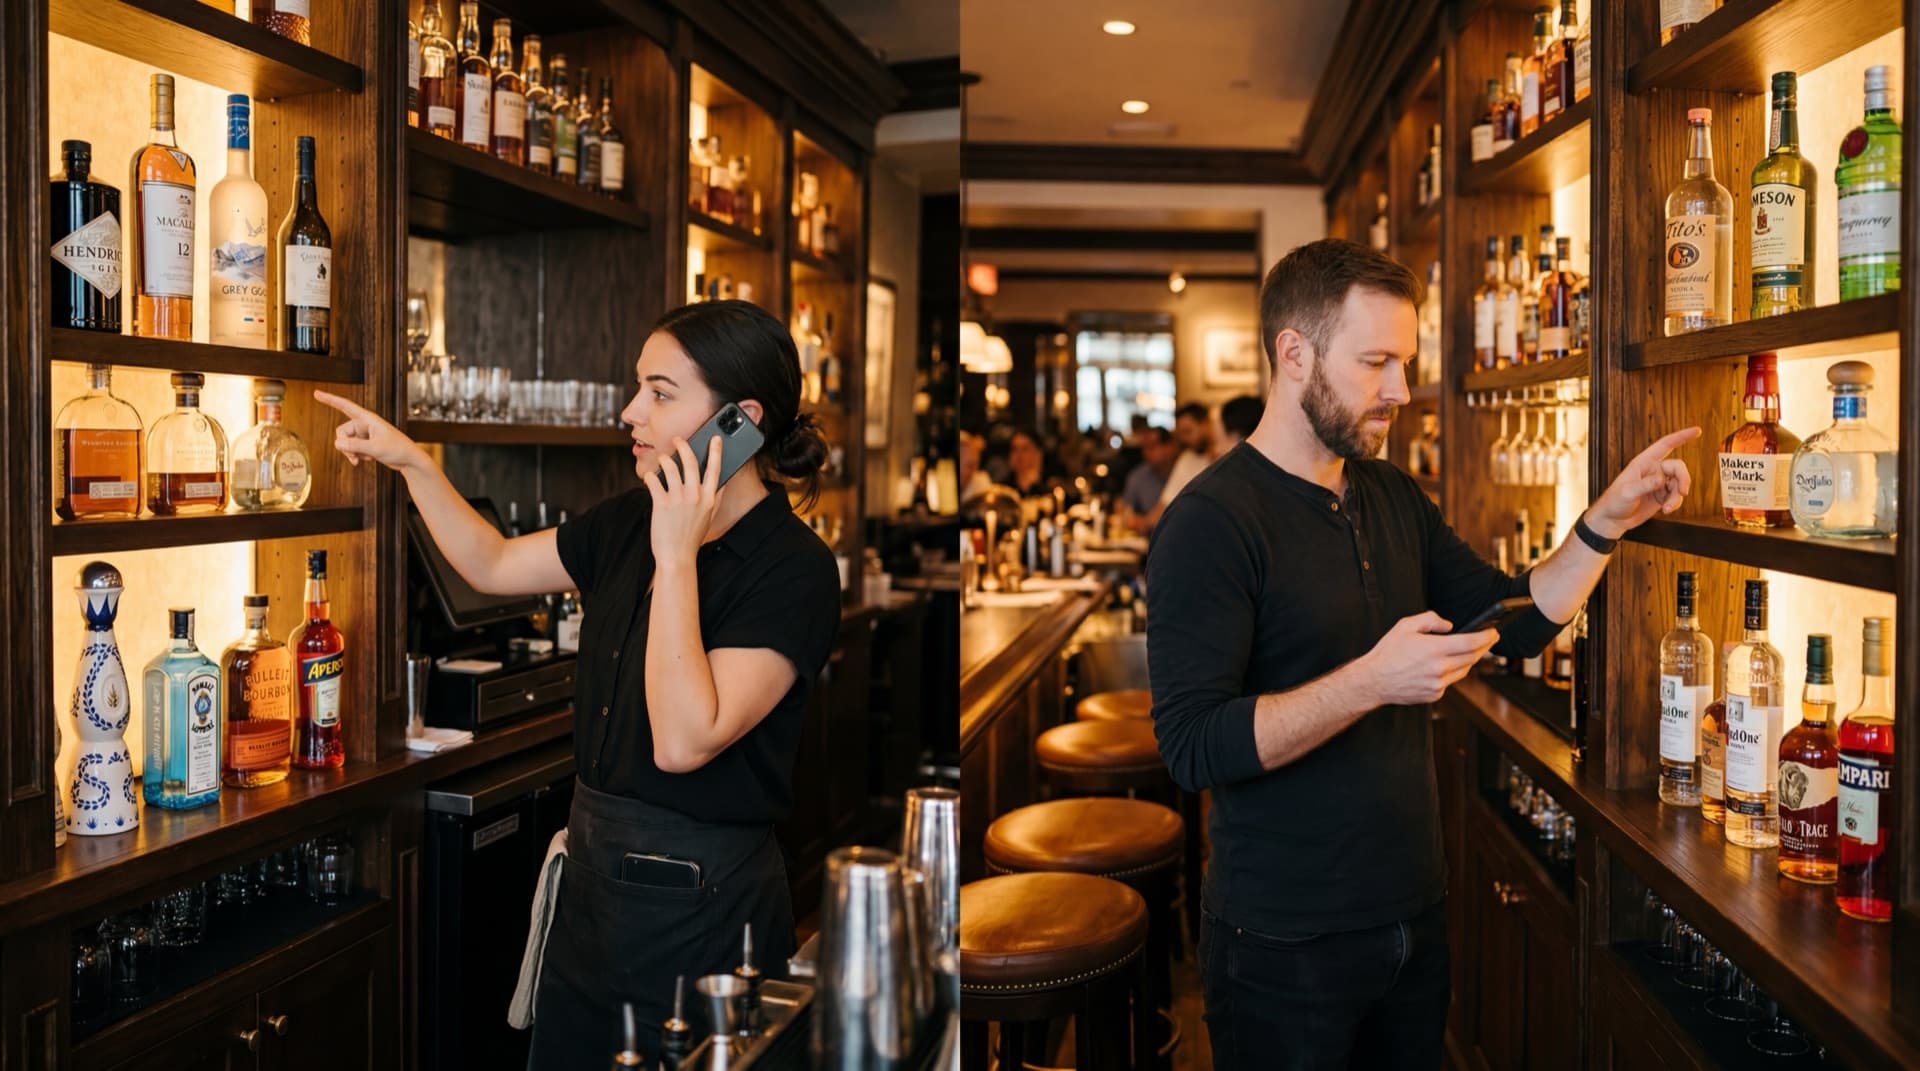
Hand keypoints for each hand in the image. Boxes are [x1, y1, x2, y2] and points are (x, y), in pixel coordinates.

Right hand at [314, 390, 428, 471]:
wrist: (409, 460)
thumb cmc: (398, 450)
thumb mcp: (375, 448)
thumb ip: (355, 446)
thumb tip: (337, 443)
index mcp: (368, 419)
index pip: (345, 406)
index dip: (330, 399)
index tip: (316, 393)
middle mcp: (364, 424)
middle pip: (341, 431)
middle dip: (344, 446)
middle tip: (354, 457)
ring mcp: (364, 434)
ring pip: (346, 442)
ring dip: (351, 452)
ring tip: (365, 458)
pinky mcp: (366, 443)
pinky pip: (352, 449)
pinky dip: (356, 456)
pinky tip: (367, 460)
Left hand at [645, 435, 723, 563]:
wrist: (677, 556)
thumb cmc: (692, 537)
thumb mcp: (709, 517)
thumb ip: (716, 498)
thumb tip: (723, 483)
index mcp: (709, 498)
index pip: (715, 469)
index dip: (715, 451)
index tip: (715, 438)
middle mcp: (695, 496)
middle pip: (690, 461)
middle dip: (683, 445)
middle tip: (677, 440)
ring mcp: (678, 499)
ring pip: (669, 466)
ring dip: (664, 458)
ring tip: (662, 458)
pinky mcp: (661, 503)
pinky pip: (653, 480)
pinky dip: (650, 476)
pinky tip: (650, 477)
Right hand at [1355, 611, 1499, 705]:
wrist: (1374, 681)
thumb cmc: (1388, 652)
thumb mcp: (1405, 626)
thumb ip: (1430, 620)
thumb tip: (1449, 626)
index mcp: (1434, 649)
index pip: (1470, 642)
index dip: (1486, 637)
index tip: (1494, 632)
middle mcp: (1439, 668)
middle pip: (1472, 657)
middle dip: (1484, 647)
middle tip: (1490, 639)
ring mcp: (1438, 684)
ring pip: (1465, 670)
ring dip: (1470, 659)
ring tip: (1471, 650)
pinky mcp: (1435, 694)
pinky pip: (1451, 681)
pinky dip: (1453, 671)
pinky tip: (1447, 665)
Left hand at [1586, 426, 1699, 538]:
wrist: (1613, 520)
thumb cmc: (1614, 502)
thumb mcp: (1627, 492)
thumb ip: (1645, 485)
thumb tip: (1661, 479)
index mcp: (1643, 462)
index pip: (1665, 445)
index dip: (1681, 437)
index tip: (1697, 431)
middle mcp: (1653, 470)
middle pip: (1678, 467)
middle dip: (1683, 479)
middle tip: (1683, 492)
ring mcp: (1659, 483)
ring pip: (1679, 484)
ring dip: (1677, 496)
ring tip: (1668, 507)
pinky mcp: (1662, 496)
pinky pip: (1676, 496)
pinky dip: (1675, 503)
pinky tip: (1666, 510)